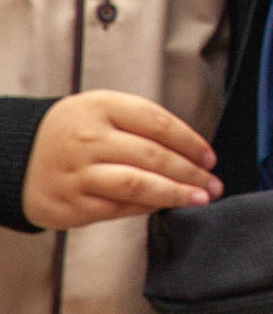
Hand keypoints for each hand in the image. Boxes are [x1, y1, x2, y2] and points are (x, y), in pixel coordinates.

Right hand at [20, 92, 219, 228]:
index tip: (209, 157)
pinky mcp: (73, 202)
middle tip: (212, 183)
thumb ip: (140, 124)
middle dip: (190, 171)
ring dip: (175, 193)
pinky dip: (146, 207)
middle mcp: (90, 138)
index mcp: (102, 106)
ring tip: (199, 199)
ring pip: (138, 184)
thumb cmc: (72, 132)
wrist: (17, 157)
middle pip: (152, 155)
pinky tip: (164, 206)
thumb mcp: (101, 110)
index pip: (158, 122)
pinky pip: (119, 207)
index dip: (190, 141)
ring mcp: (80, 172)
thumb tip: (190, 151)